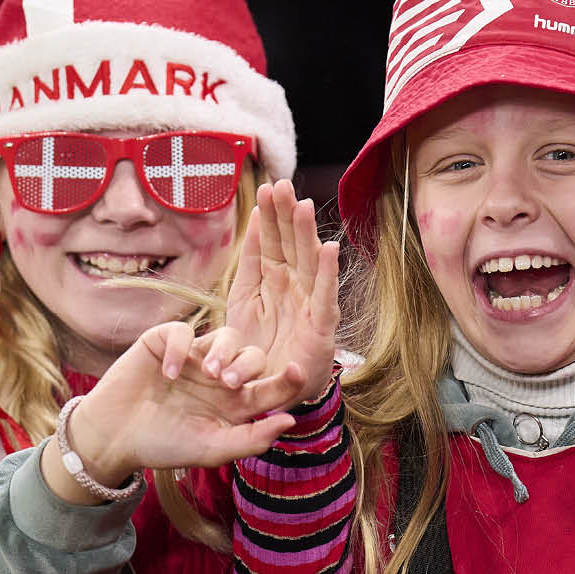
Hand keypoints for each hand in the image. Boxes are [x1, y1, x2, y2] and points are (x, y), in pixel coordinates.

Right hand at [44, 321, 306, 501]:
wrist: (113, 437)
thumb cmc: (163, 446)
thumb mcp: (210, 449)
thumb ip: (250, 439)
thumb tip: (290, 421)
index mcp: (236, 404)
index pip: (272, 387)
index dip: (289, 379)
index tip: (297, 371)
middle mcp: (219, 377)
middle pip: (253, 356)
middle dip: (248, 366)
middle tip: (229, 384)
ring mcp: (194, 358)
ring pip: (227, 336)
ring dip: (223, 352)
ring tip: (209, 374)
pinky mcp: (165, 343)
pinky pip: (184, 331)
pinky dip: (181, 348)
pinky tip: (169, 373)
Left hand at [220, 180, 340, 403]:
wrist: (272, 389)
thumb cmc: (259, 345)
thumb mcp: (245, 298)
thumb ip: (250, 261)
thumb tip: (255, 221)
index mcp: (275, 277)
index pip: (273, 239)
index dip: (272, 214)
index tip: (266, 187)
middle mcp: (295, 284)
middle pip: (291, 243)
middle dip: (287, 214)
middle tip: (282, 184)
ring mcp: (310, 301)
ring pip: (308, 261)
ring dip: (307, 233)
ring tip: (303, 206)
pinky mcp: (321, 324)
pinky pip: (324, 294)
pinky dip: (328, 272)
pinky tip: (329, 249)